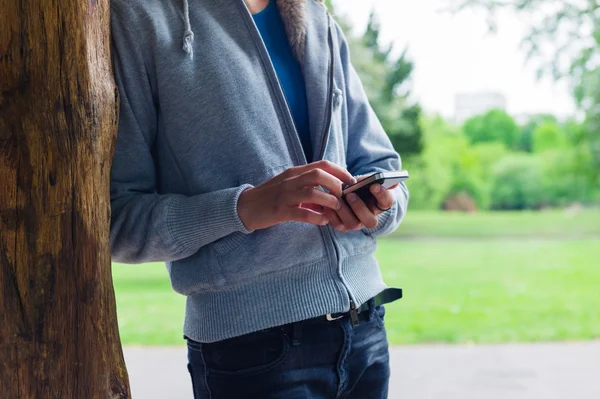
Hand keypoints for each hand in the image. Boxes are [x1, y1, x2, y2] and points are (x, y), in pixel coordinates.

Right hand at [237, 161, 355, 230]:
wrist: (245, 207)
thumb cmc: (271, 196)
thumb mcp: (290, 185)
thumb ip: (309, 185)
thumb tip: (332, 192)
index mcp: (295, 172)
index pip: (322, 164)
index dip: (341, 171)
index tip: (351, 182)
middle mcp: (291, 180)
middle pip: (319, 175)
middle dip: (336, 185)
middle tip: (344, 197)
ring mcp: (285, 195)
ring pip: (313, 192)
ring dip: (329, 201)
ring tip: (335, 209)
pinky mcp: (280, 211)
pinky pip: (303, 213)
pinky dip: (317, 217)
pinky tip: (323, 221)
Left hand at [323, 176, 396, 231]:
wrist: (347, 192)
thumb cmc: (360, 186)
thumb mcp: (368, 181)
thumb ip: (377, 179)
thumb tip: (391, 180)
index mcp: (380, 205)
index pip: (387, 203)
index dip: (382, 195)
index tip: (374, 185)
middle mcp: (369, 218)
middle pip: (371, 222)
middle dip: (360, 208)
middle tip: (351, 195)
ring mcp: (356, 223)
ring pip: (353, 224)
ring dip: (344, 211)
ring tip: (338, 198)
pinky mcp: (342, 226)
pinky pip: (337, 224)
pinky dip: (332, 215)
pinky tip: (327, 204)